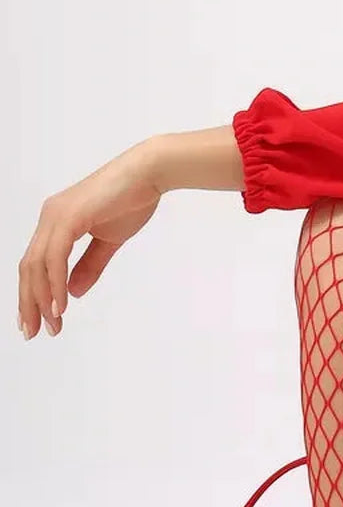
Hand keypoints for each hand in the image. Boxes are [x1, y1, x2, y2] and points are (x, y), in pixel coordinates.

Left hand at [18, 141, 162, 339]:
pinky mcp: (68, 217)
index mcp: (56, 222)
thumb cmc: (132, 199)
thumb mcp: (109, 240)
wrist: (149, 173)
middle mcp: (50, 218)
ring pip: (37, 265)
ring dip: (42, 298)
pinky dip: (55, 283)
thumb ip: (89, 265)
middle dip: (29, 303)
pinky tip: (60, 306)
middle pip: (28, 268)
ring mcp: (56, 216)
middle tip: (34, 332)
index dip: (33, 295)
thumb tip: (72, 293)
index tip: (38, 321)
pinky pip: (54, 257)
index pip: (35, 265)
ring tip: (51, 325)